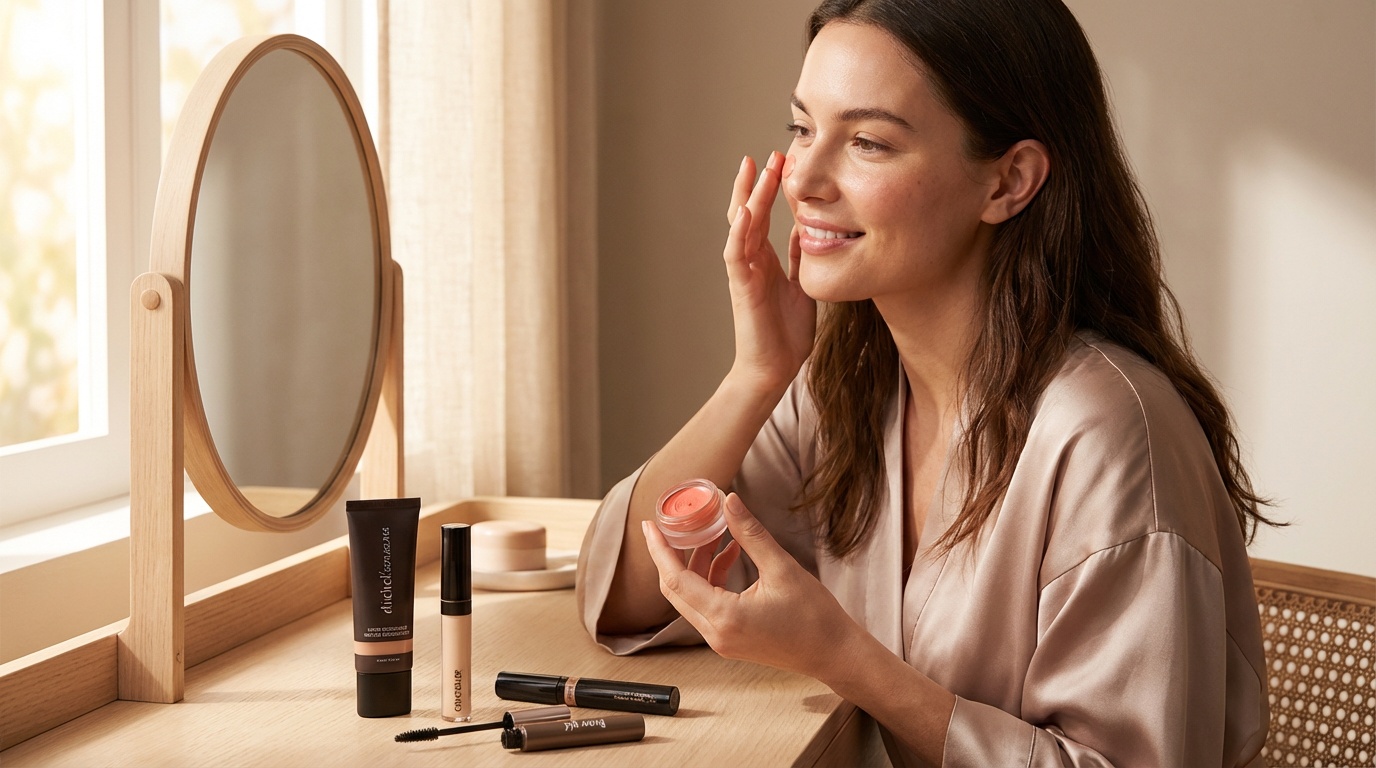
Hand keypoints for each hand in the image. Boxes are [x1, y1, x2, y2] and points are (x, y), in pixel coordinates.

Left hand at [642, 493, 853, 676]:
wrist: (834, 654)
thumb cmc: (815, 617)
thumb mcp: (782, 567)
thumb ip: (750, 533)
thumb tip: (729, 501)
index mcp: (724, 617)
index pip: (676, 580)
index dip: (660, 550)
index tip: (649, 525)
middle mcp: (715, 634)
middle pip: (675, 590)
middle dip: (670, 555)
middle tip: (666, 524)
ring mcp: (721, 640)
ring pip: (691, 597)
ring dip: (695, 565)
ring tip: (713, 532)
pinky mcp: (730, 640)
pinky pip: (707, 606)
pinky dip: (711, 579)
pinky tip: (730, 554)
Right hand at [723, 153, 816, 393]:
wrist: (774, 368)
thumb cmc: (785, 332)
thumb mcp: (801, 284)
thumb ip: (799, 258)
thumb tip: (807, 231)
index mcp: (764, 259)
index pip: (764, 215)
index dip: (771, 188)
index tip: (783, 161)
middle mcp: (751, 260)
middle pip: (749, 212)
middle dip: (758, 182)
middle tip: (770, 153)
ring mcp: (743, 271)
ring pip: (741, 225)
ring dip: (748, 196)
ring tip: (755, 168)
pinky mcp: (741, 287)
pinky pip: (736, 254)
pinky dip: (739, 232)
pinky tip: (745, 210)